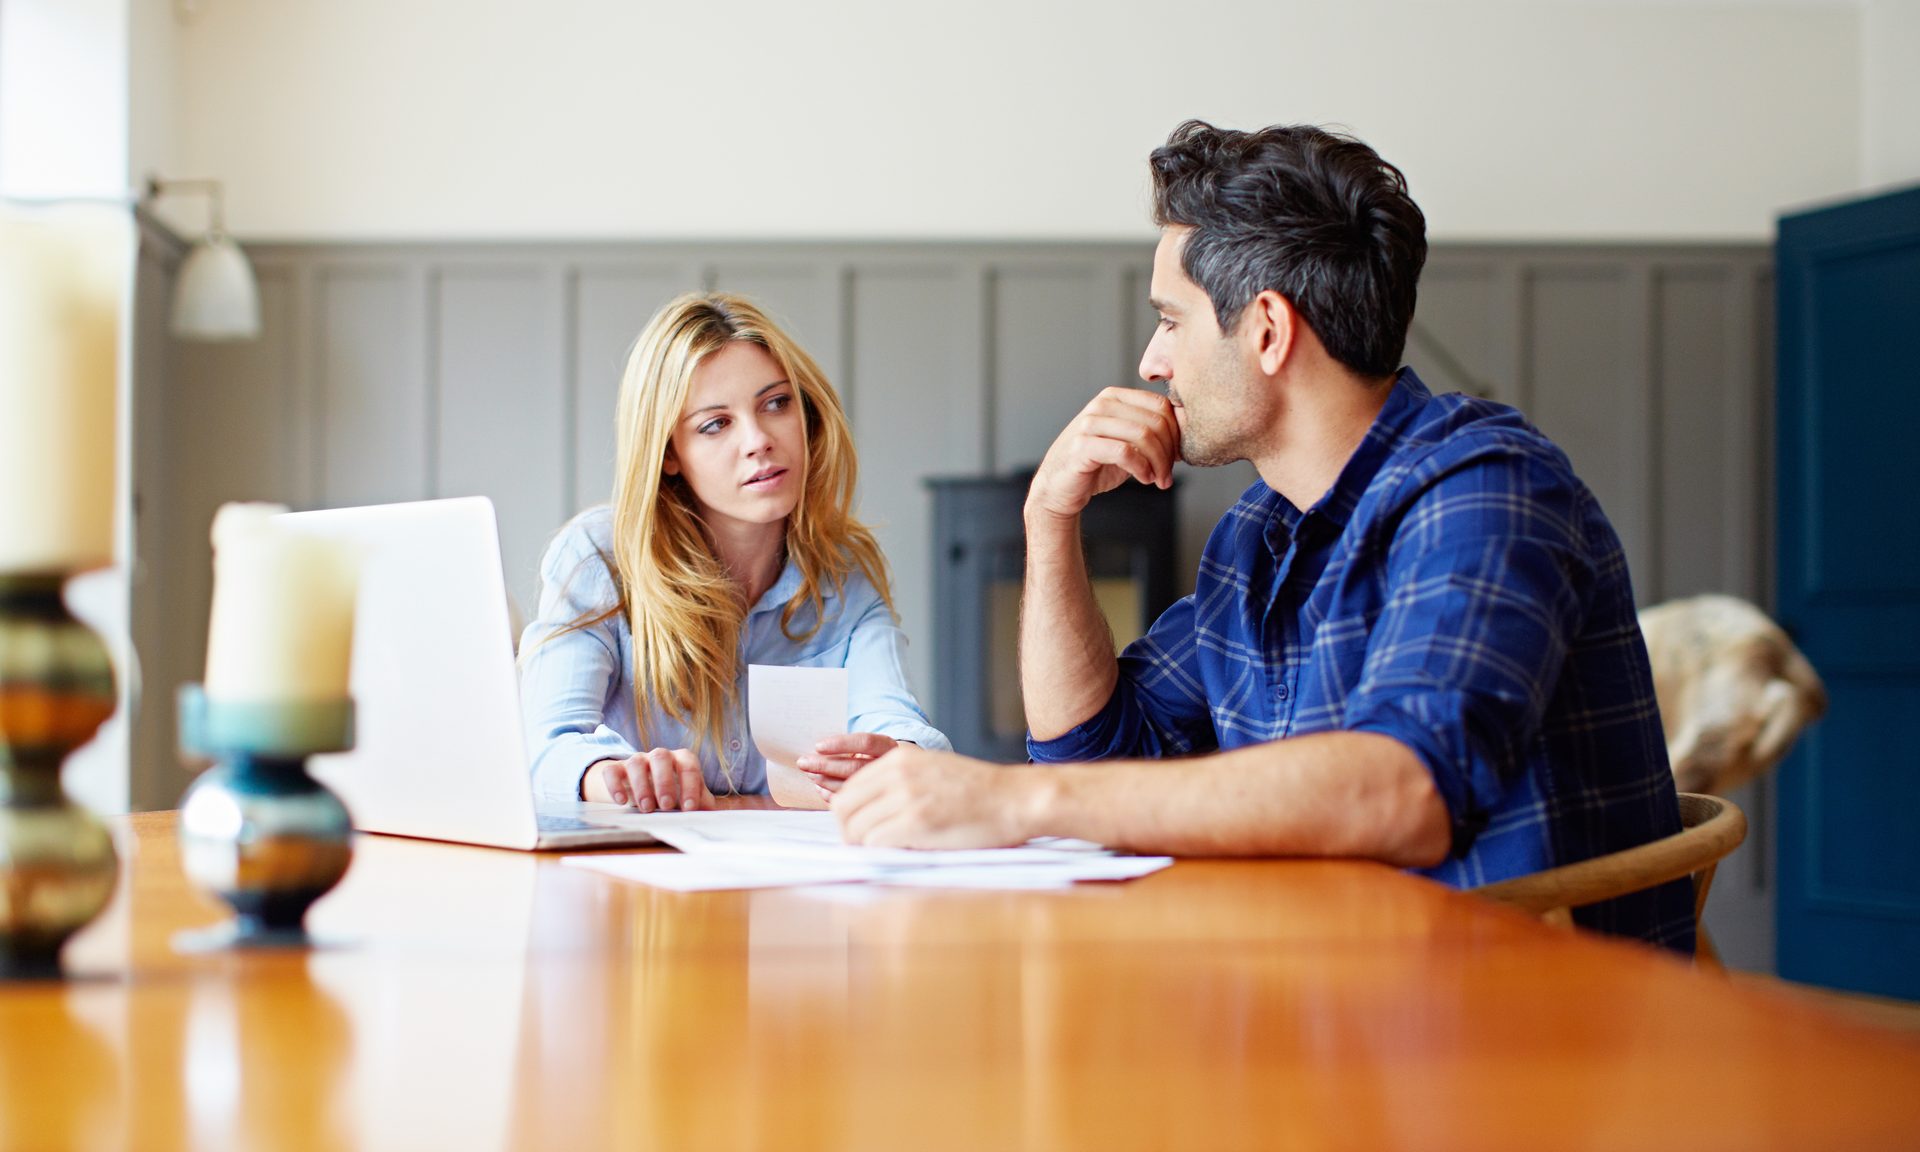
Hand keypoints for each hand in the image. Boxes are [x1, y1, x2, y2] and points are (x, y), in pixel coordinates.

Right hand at [581, 748, 716, 811]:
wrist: (641, 789)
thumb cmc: (672, 793)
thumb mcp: (688, 797)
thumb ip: (701, 803)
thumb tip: (714, 817)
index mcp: (681, 760)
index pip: (688, 765)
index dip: (690, 786)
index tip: (689, 808)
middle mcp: (659, 756)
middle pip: (661, 757)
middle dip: (664, 782)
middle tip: (666, 806)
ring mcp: (637, 760)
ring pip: (636, 762)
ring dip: (641, 785)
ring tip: (646, 808)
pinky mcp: (616, 769)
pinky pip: (612, 770)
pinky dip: (615, 785)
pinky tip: (621, 801)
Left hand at [794, 732, 898, 796]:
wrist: (914, 780)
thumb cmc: (885, 759)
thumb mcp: (877, 747)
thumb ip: (855, 749)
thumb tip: (819, 750)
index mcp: (890, 748)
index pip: (866, 742)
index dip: (841, 744)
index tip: (818, 746)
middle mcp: (892, 768)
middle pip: (855, 766)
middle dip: (825, 764)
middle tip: (803, 763)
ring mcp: (888, 788)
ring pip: (853, 786)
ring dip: (826, 781)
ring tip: (810, 775)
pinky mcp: (881, 806)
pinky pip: (853, 803)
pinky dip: (833, 797)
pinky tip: (821, 791)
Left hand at [831, 744, 1039, 848]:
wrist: (1015, 798)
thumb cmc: (978, 792)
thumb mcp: (932, 770)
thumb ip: (898, 783)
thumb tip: (867, 811)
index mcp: (898, 758)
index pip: (849, 790)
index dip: (848, 817)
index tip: (859, 833)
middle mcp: (897, 773)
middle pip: (844, 809)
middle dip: (848, 834)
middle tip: (865, 849)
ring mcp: (906, 796)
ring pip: (856, 829)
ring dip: (864, 847)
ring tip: (886, 853)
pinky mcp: (916, 821)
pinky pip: (876, 843)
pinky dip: (881, 854)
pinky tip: (901, 854)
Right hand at [1025, 387, 1177, 521]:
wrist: (1059, 487)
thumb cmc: (1096, 465)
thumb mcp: (1128, 442)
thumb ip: (1151, 432)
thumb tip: (1189, 431)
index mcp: (1115, 396)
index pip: (1161, 405)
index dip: (1176, 433)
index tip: (1177, 457)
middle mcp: (1101, 405)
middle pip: (1155, 421)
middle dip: (1169, 452)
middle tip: (1168, 475)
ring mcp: (1089, 423)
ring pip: (1143, 436)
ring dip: (1158, 463)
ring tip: (1158, 479)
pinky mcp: (1082, 446)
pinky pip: (1125, 452)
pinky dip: (1141, 468)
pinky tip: (1143, 479)